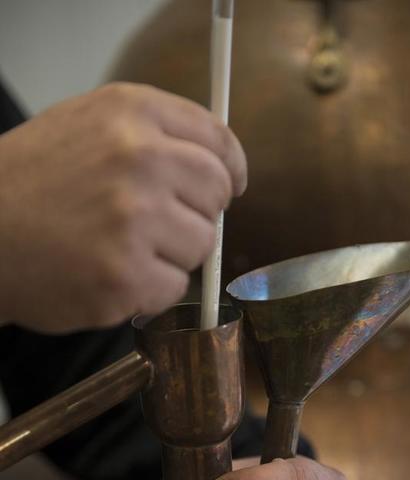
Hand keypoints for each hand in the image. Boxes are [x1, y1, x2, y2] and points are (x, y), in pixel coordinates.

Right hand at [0, 83, 246, 331]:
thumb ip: (154, 136)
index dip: (230, 169)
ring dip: (172, 255)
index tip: (231, 185)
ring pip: (201, 247)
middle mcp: (138, 160)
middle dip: (196, 214)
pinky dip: (149, 290)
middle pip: (216, 196)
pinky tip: (109, 274)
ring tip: (120, 248)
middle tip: (155, 225)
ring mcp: (133, 221)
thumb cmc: (33, 182)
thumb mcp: (88, 126)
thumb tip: (218, 169)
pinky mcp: (125, 277)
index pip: (218, 141)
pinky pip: (175, 289)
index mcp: (132, 113)